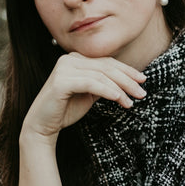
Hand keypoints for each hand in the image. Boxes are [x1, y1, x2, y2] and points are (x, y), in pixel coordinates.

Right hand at [22, 52, 146, 140]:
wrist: (42, 126)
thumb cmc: (65, 110)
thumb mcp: (89, 94)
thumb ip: (103, 84)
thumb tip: (127, 81)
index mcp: (75, 59)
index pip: (106, 62)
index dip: (127, 70)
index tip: (142, 80)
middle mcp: (69, 59)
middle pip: (106, 67)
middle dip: (127, 80)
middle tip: (142, 93)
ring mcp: (64, 68)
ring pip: (101, 75)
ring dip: (120, 89)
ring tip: (131, 102)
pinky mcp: (61, 81)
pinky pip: (91, 83)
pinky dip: (107, 90)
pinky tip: (118, 98)